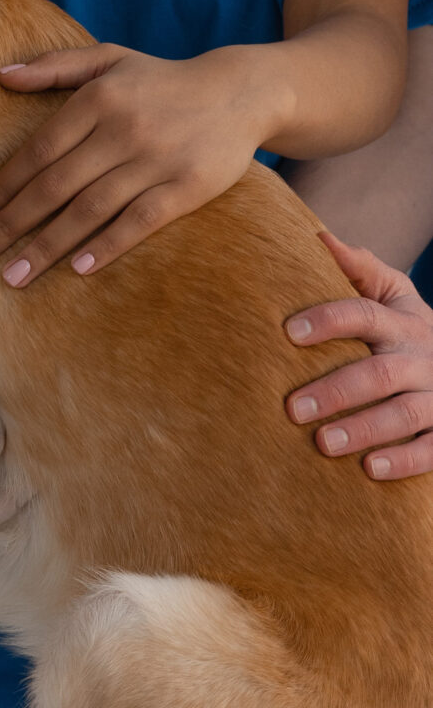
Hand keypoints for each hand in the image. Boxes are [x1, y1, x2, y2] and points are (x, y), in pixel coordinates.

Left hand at [0, 43, 268, 287]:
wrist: (241, 92)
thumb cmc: (161, 80)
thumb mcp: (109, 58)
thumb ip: (54, 66)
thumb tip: (1, 76)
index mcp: (98, 99)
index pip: (39, 151)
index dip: (4, 186)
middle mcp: (123, 129)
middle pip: (55, 185)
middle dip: (11, 224)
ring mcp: (156, 160)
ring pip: (90, 209)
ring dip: (48, 245)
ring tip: (14, 276)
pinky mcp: (188, 187)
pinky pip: (140, 220)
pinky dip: (108, 244)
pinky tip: (78, 268)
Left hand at [285, 230, 432, 479]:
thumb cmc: (406, 329)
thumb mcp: (393, 294)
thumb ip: (359, 269)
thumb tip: (318, 237)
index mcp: (401, 322)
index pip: (364, 315)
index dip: (328, 321)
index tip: (288, 332)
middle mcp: (421, 357)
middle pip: (380, 373)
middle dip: (336, 391)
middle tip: (292, 408)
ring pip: (405, 413)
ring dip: (364, 429)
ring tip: (323, 443)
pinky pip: (432, 449)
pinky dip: (404, 460)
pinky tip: (371, 470)